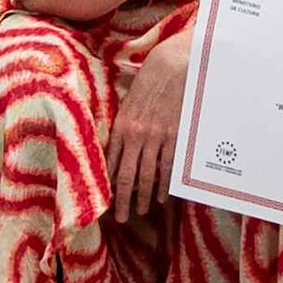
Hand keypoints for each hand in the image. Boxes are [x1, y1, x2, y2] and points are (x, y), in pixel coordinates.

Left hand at [108, 31, 193, 217]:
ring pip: (148, 176)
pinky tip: (163, 196)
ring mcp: (157, 138)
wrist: (174, 64)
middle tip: (121, 218)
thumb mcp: (129, 101)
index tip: (106, 199)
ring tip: (142, 210)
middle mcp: (136, 135)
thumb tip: (119, 148)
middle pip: (127, 176)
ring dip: (144, 197)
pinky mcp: (176, 137)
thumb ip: (124, 125)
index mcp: (121, 125)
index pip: (111, 163)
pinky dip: (165, 184)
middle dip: (123, 201)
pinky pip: (168, 167)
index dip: (108, 184)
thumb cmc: (150, 78)